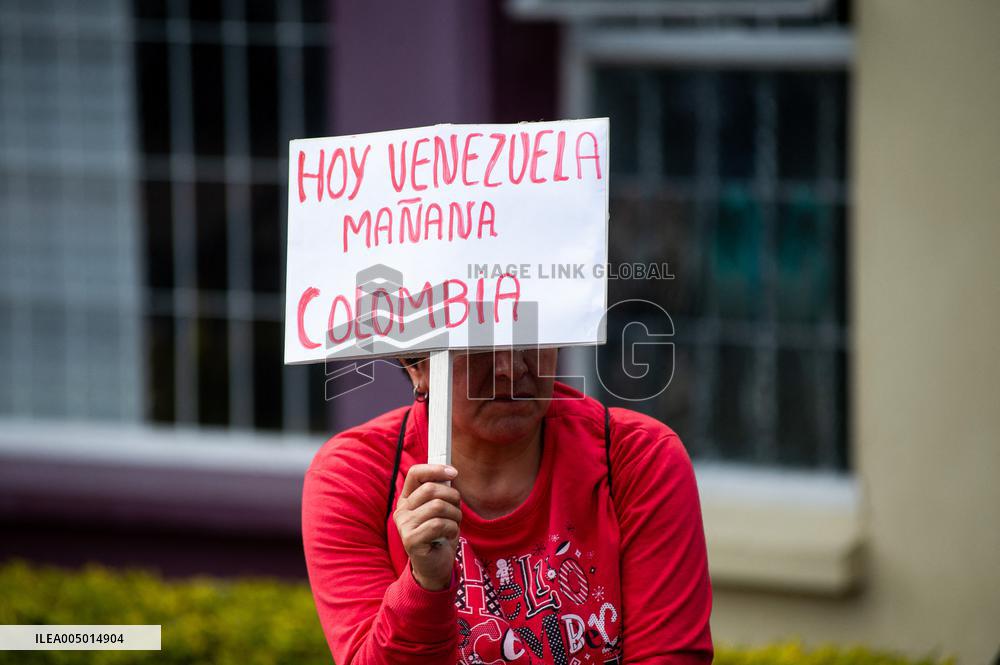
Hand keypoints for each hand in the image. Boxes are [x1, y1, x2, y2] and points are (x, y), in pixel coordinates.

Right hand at [393, 464, 461, 590]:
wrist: (436, 566)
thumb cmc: (440, 535)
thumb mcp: (442, 510)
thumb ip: (441, 492)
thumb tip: (450, 473)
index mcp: (407, 499)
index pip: (415, 474)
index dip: (435, 469)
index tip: (453, 472)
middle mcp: (401, 511)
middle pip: (430, 489)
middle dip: (452, 497)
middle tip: (457, 508)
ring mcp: (404, 526)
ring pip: (437, 506)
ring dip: (454, 515)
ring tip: (454, 524)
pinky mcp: (410, 540)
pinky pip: (438, 524)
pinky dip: (451, 528)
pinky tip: (449, 535)